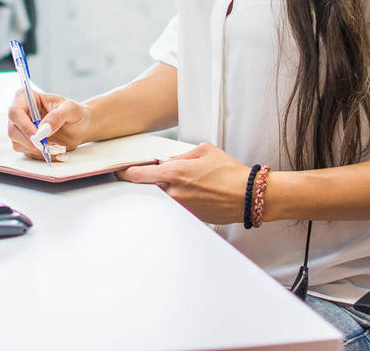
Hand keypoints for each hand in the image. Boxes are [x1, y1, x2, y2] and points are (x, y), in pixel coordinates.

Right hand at [7, 90, 92, 159]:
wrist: (81, 126)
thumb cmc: (75, 113)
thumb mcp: (71, 109)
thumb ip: (57, 117)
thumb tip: (42, 131)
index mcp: (29, 98)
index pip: (15, 111)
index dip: (23, 125)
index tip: (37, 136)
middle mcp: (22, 113)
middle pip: (13, 130)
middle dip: (30, 141)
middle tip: (47, 146)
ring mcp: (22, 128)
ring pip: (17, 143)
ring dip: (36, 149)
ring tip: (56, 147)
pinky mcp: (26, 142)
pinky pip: (26, 152)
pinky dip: (40, 154)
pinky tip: (54, 150)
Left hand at [118, 143, 251, 224]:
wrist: (249, 196)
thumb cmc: (230, 172)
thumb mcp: (205, 151)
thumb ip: (182, 155)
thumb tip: (168, 160)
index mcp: (175, 172)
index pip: (137, 175)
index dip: (125, 173)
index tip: (120, 172)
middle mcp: (174, 192)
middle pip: (145, 189)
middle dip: (143, 183)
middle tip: (142, 178)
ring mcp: (181, 208)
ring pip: (159, 200)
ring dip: (159, 193)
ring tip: (174, 186)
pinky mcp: (190, 218)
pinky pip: (174, 208)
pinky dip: (174, 202)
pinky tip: (187, 195)